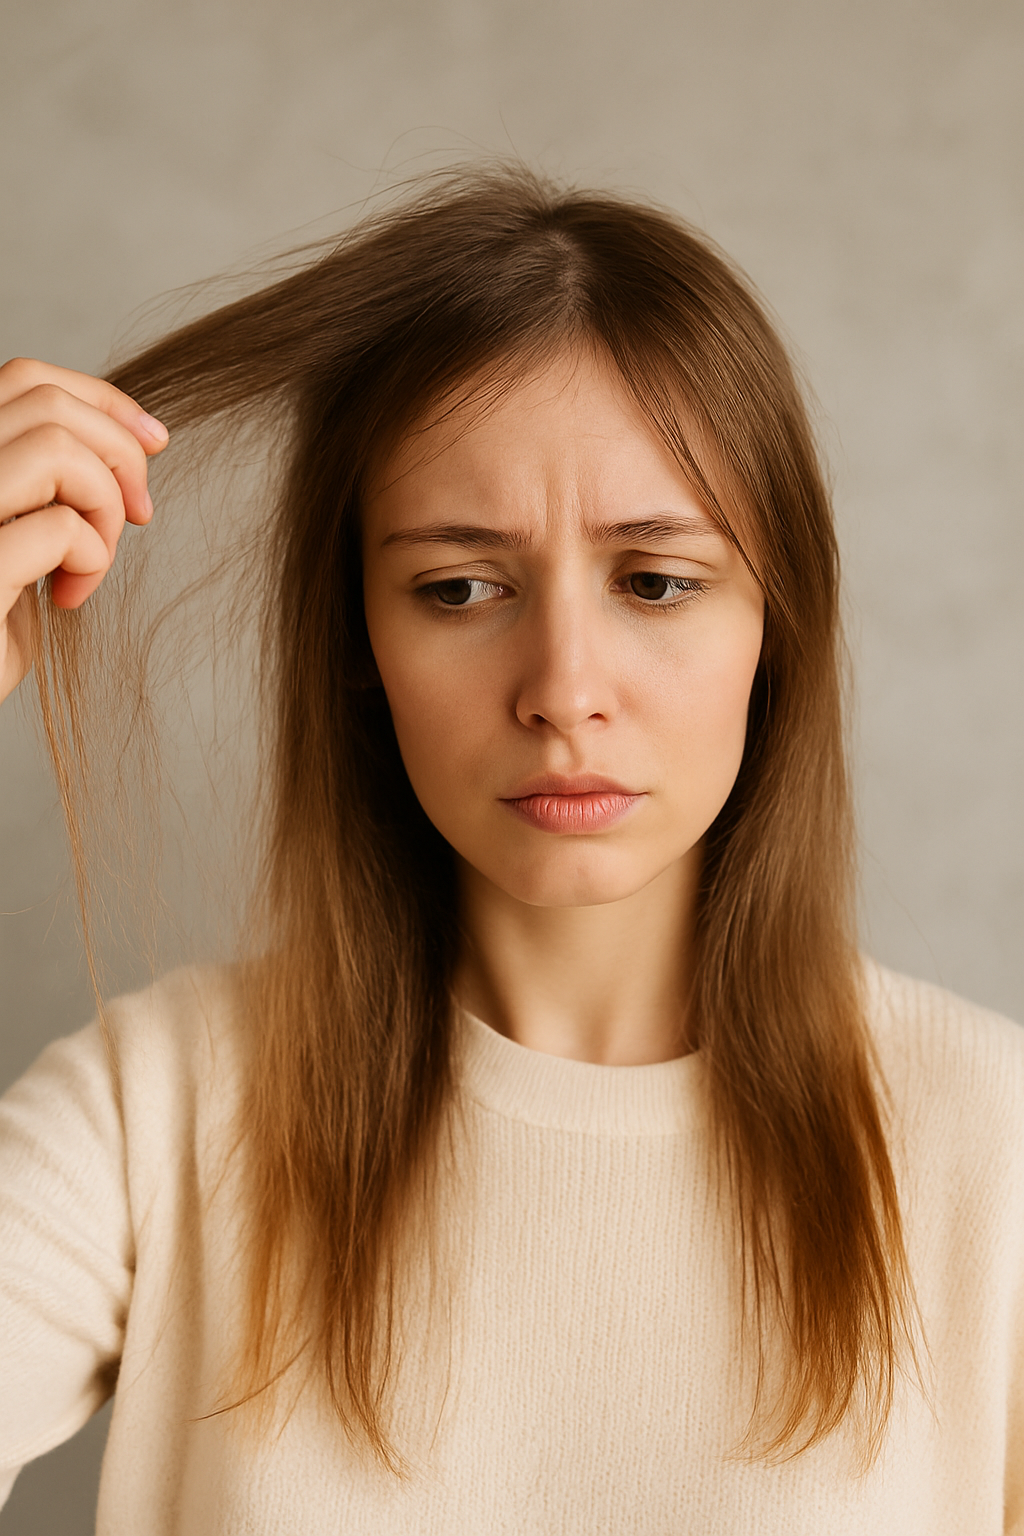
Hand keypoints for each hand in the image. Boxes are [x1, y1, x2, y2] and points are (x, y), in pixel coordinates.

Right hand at [0, 357, 167, 703]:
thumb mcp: (20, 534)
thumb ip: (50, 483)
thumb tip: (137, 439)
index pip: (26, 378)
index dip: (103, 399)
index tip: (155, 442)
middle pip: (47, 403)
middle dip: (118, 454)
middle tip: (138, 515)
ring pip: (56, 449)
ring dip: (103, 506)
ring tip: (90, 562)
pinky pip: (60, 528)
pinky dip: (91, 559)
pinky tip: (67, 596)